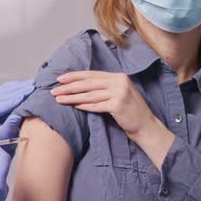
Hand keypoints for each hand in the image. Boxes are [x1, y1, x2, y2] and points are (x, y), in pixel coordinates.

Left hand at [0, 79, 34, 154]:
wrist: (1, 140)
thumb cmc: (3, 140)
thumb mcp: (7, 134)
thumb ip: (12, 123)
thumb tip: (20, 112)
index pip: (0, 106)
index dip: (13, 100)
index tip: (25, 96)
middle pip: (2, 94)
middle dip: (18, 91)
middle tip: (32, 88)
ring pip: (5, 89)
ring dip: (20, 86)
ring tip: (32, 85)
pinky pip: (7, 88)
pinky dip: (18, 86)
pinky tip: (28, 84)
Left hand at [52, 71, 175, 168]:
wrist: (146, 126)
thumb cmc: (129, 111)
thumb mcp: (118, 93)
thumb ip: (104, 87)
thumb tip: (80, 86)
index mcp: (118, 76)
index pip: (91, 74)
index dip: (74, 76)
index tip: (60, 79)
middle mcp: (119, 82)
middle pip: (88, 83)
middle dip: (69, 86)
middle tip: (54, 90)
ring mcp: (119, 93)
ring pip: (90, 95)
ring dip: (72, 97)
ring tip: (59, 99)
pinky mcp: (118, 105)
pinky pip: (96, 105)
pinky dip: (84, 106)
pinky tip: (74, 106)